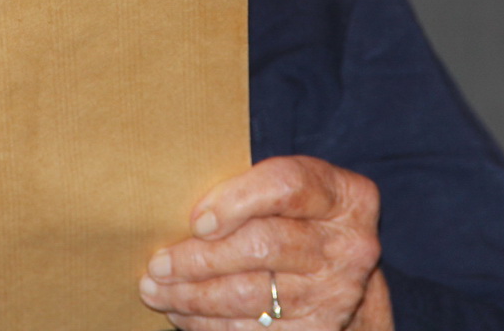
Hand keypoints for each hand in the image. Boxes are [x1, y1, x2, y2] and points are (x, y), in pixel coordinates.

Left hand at [138, 156, 391, 330]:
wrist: (340, 272)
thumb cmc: (294, 216)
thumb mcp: (285, 189)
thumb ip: (246, 187)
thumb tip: (172, 205)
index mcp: (343, 195)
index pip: (286, 186)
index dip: (235, 201)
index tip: (195, 221)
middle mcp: (349, 245)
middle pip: (262, 246)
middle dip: (199, 258)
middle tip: (157, 264)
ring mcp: (338, 294)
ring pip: (252, 295)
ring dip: (194, 296)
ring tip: (155, 290)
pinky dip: (209, 324)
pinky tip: (182, 312)